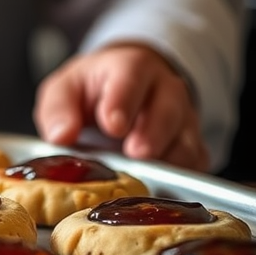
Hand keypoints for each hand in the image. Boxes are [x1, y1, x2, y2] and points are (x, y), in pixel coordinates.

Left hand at [33, 43, 209, 171]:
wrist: (124, 87)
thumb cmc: (92, 89)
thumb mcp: (64, 89)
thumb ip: (59, 109)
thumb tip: (61, 136)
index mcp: (130, 67)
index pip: (131, 77)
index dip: (123, 101)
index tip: (112, 125)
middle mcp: (164, 89)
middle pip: (169, 108)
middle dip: (153, 132)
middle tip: (136, 153)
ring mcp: (183, 117)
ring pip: (187, 138)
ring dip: (170, 159)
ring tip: (148, 177)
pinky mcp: (192, 144)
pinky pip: (197, 161)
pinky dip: (182, 176)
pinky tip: (161, 187)